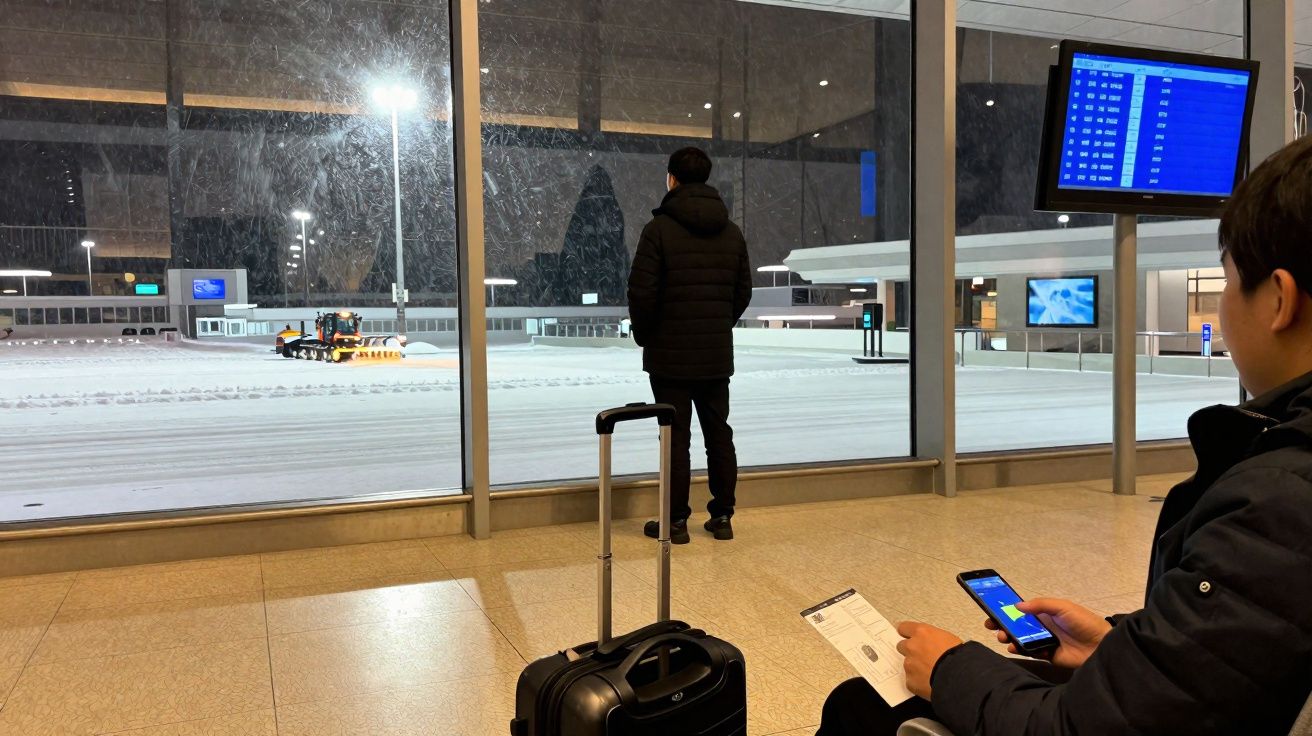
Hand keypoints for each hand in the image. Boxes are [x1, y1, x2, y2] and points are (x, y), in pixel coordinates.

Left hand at [896, 621, 962, 699]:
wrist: (960, 677)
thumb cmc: (959, 657)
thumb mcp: (948, 639)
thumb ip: (933, 638)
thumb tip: (932, 643)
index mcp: (921, 633)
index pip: (903, 627)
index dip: (906, 633)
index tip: (907, 636)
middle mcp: (911, 646)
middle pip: (901, 646)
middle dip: (910, 651)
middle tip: (923, 657)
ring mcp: (909, 664)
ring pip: (907, 664)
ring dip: (915, 667)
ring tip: (931, 672)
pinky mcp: (910, 681)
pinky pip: (911, 680)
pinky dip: (918, 682)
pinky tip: (929, 682)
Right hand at [984, 598, 1111, 668]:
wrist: (1100, 645)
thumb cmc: (1083, 622)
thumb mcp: (1062, 607)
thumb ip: (1040, 605)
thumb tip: (1017, 606)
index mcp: (1044, 613)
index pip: (1021, 610)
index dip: (1006, 610)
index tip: (991, 610)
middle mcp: (1042, 627)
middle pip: (1016, 625)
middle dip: (1002, 625)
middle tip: (992, 626)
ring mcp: (1043, 641)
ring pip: (1020, 639)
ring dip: (1008, 637)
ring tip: (1003, 637)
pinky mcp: (1047, 655)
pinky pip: (1030, 653)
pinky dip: (1020, 650)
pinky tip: (1014, 647)